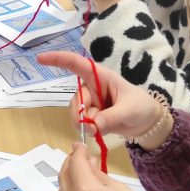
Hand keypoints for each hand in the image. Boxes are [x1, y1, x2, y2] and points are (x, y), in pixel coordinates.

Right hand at [36, 50, 173, 146]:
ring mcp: (92, 103)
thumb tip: (92, 125)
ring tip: (100, 129)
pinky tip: (101, 131)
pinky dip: (89, 130)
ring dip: (85, 123)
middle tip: (91, 125)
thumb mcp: (129, 110)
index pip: (77, 64)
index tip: (40, 59)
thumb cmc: (142, 106)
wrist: (149, 123)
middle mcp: (93, 88)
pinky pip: (82, 123)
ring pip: (77, 112)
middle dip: (80, 112)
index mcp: (101, 77)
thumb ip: (111, 117)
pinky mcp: (93, 117)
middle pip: (75, 98)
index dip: (58, 60)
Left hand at [58, 143, 178, 190]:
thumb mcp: (120, 190)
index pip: (75, 163)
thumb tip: (87, 164)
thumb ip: (99, 175)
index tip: (81, 145)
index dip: (78, 151)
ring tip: (83, 176)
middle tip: (81, 157)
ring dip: (68, 180)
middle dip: (70, 163)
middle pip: (63, 176)